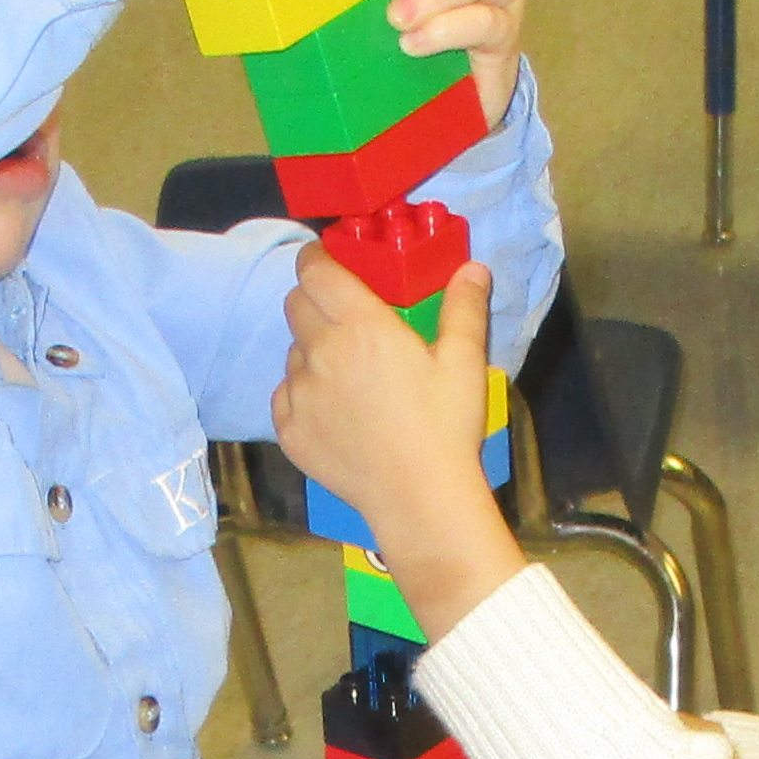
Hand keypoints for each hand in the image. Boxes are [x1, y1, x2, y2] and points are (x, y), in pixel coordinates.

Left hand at [275, 252, 524, 643]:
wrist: (419, 499)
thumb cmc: (446, 428)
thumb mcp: (465, 364)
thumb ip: (464, 309)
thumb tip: (473, 268)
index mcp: (361, 325)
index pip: (314, 271)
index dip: (315, 259)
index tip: (326, 262)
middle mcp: (321, 352)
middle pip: (295, 305)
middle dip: (313, 300)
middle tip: (341, 318)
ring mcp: (300, 393)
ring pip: (292, 353)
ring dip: (311, 352)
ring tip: (345, 376)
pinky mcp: (290, 430)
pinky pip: (285, 395)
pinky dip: (302, 394)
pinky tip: (333, 411)